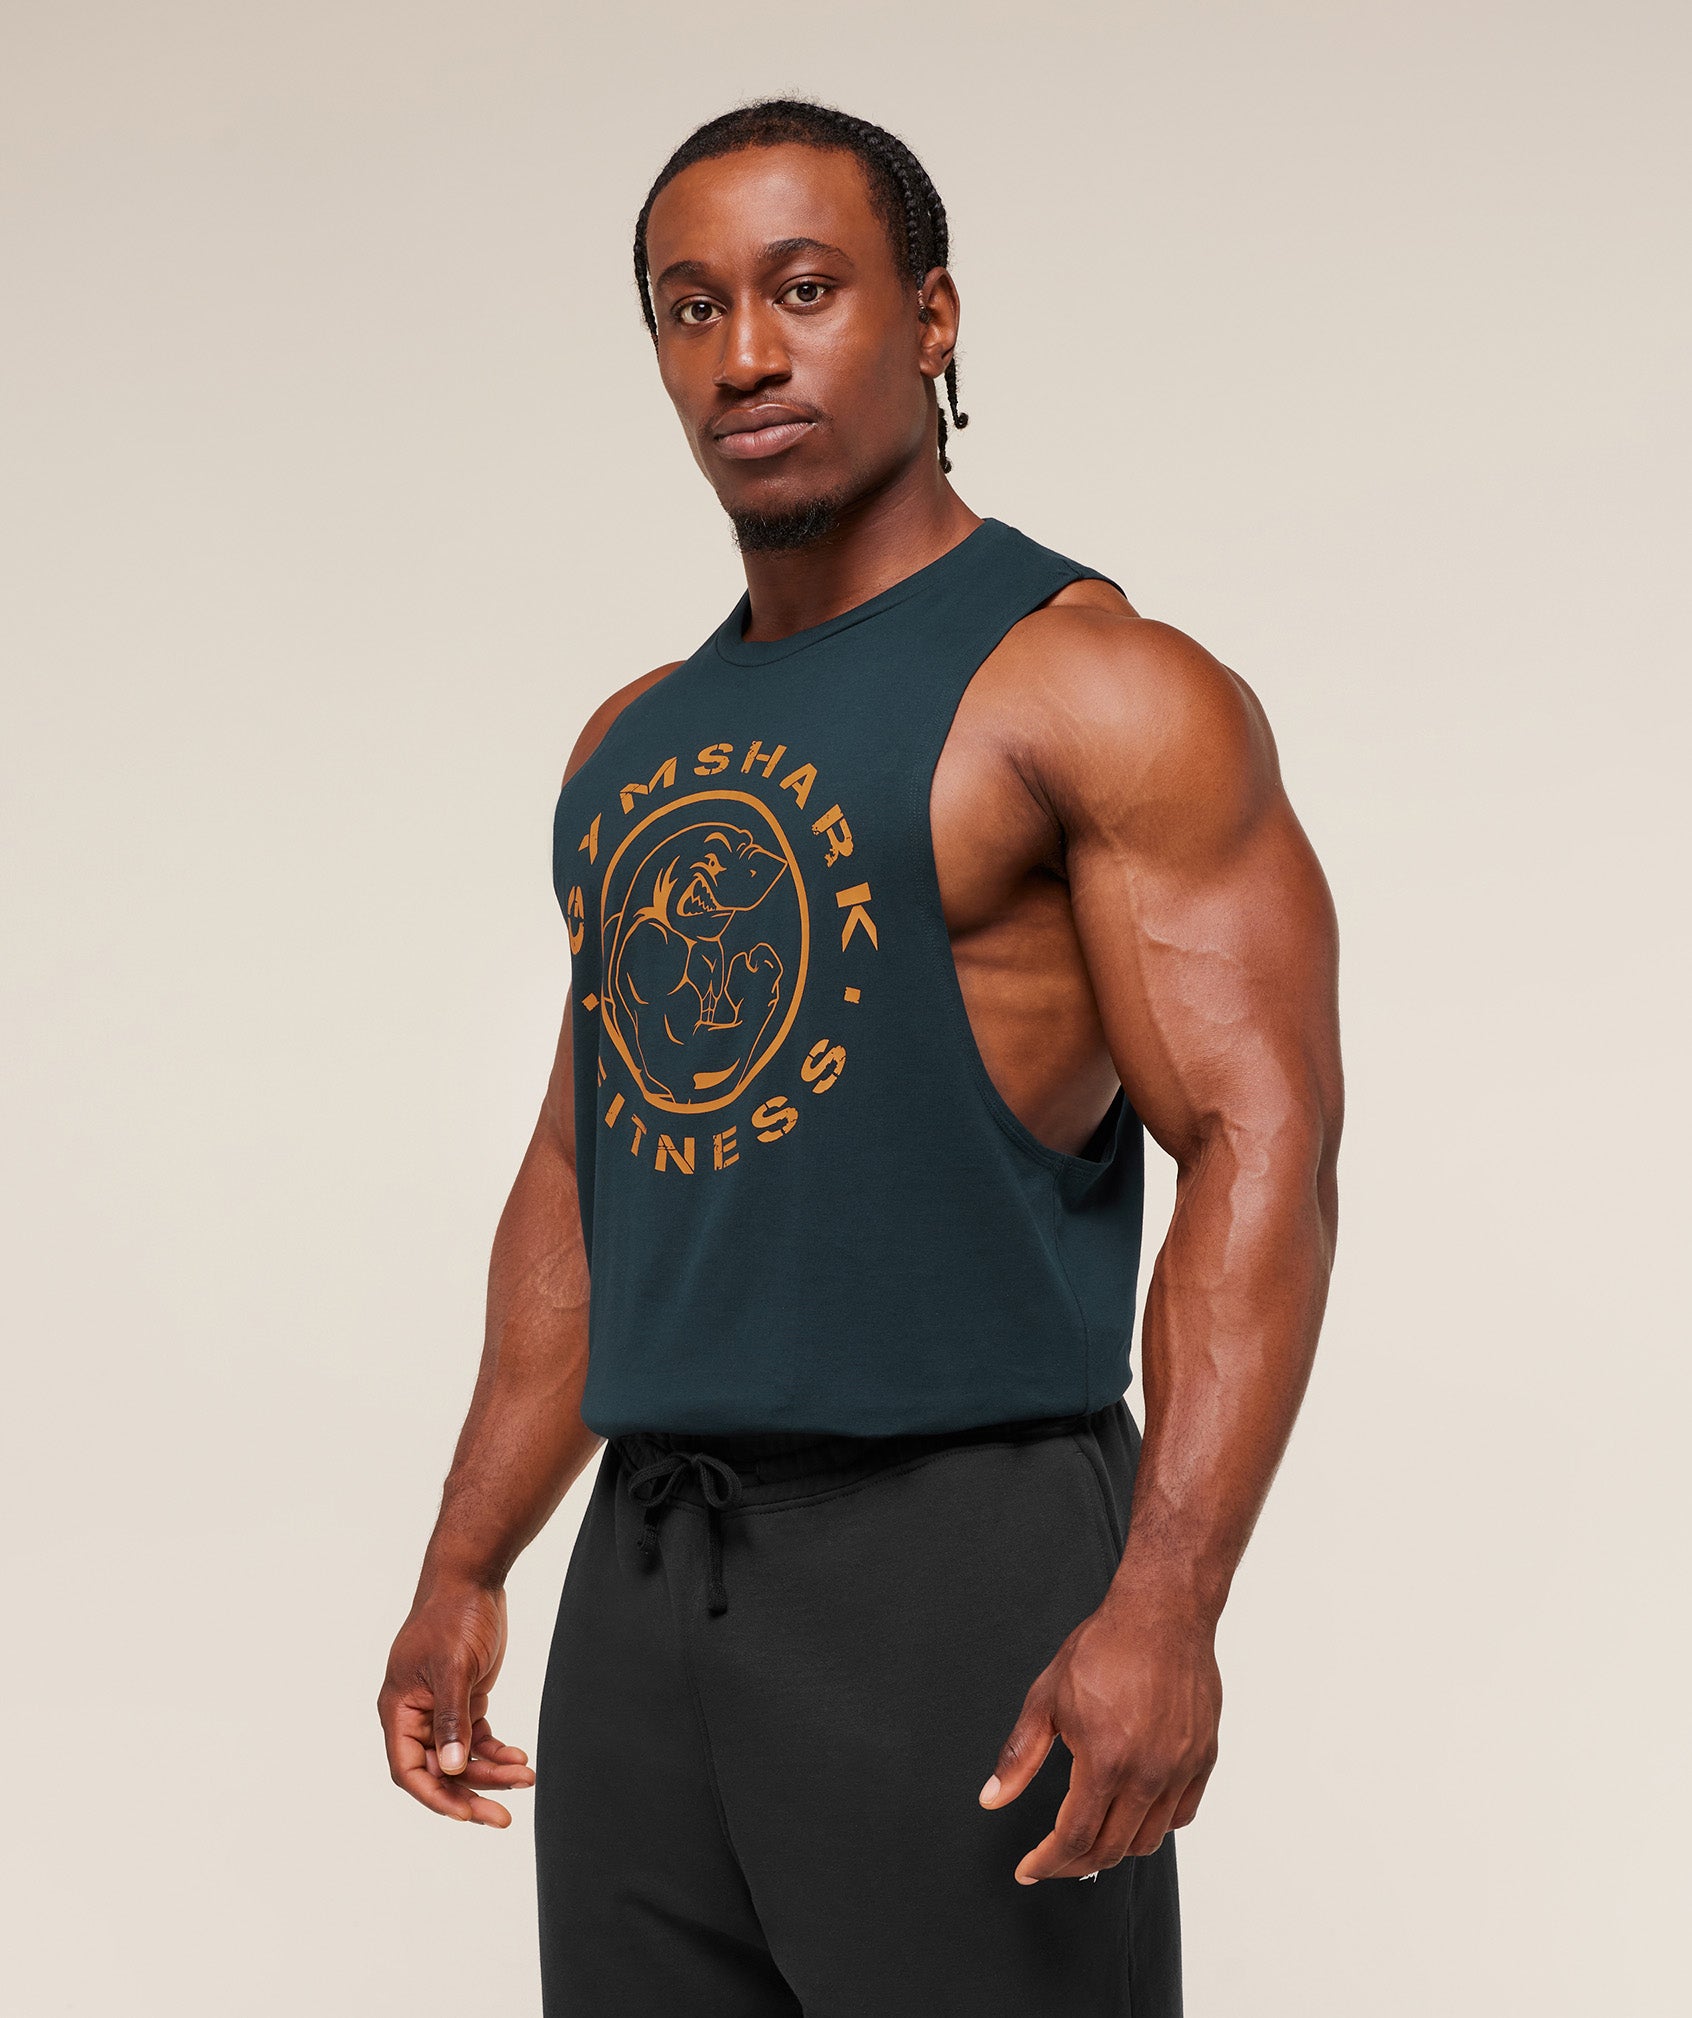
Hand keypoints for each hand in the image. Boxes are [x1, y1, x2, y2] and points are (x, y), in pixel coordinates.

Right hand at [378, 1578, 535, 1826]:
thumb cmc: (453, 1615)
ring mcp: (441, 1708)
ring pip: (462, 1756)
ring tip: (526, 1777)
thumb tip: (450, 1768)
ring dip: (492, 1772)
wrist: (473, 1577)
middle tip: (503, 1818)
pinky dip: (496, 1751)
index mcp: (399, 1709)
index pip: (409, 1769)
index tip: (466, 1813)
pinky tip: (519, 1758)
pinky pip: (477, 1738)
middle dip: (472, 1793)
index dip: (435, 1796)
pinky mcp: (464, 1698)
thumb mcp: (453, 1666)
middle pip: (439, 1770)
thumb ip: (452, 1719)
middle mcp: (416, 1715)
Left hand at [980, 1586, 1220, 1880]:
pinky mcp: (1203, 1759)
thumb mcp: (1047, 1698)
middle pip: (1110, 1849)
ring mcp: (1180, 1769)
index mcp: (1105, 1761)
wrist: (1162, 1614)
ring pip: (1148, 1840)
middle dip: (1073, 1864)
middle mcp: (1147, 1774)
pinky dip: (1155, 1827)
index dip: (1047, 1862)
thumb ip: (1020, 1755)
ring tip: (1089, 1840)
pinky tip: (1133, 1815)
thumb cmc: (1104, 1648)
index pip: (1074, 1837)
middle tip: (1052, 1861)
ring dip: (1114, 1849)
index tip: (1029, 1869)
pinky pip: (1181, 1815)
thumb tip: (991, 1797)